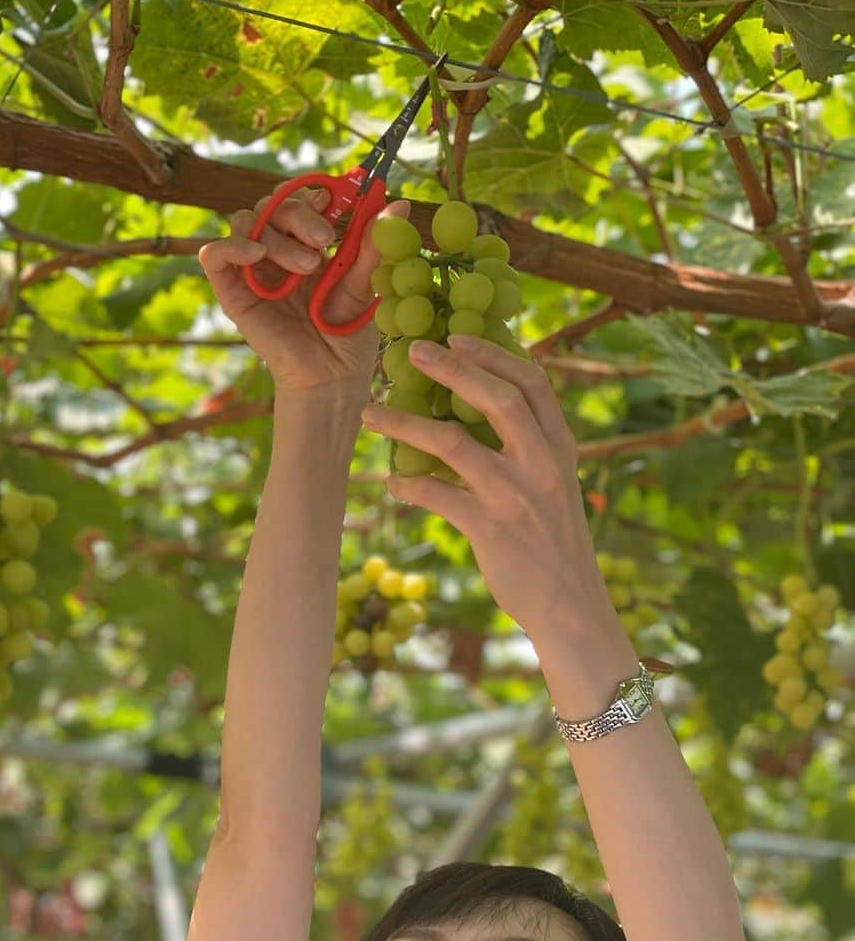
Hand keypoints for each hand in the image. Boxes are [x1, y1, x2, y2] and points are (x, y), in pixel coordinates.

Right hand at [197, 188, 412, 401]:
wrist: (330, 377)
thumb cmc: (347, 336)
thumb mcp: (364, 285)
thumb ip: (373, 245)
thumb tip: (401, 204)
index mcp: (307, 244)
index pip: (298, 199)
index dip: (311, 195)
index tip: (332, 205)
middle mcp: (277, 251)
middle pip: (272, 204)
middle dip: (299, 215)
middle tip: (325, 240)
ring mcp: (252, 270)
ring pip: (247, 222)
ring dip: (277, 236)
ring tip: (307, 267)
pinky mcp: (232, 293)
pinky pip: (214, 255)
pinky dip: (232, 246)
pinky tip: (258, 255)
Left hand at [359, 333, 612, 640]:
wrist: (569, 604)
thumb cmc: (552, 541)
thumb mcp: (554, 484)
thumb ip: (529, 447)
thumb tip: (483, 407)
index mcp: (559, 448)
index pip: (532, 384)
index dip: (494, 354)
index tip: (459, 336)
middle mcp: (541, 465)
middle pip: (496, 399)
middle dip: (452, 369)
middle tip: (412, 351)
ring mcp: (515, 497)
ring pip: (453, 443)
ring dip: (405, 424)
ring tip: (372, 414)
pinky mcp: (490, 530)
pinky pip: (437, 496)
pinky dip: (409, 485)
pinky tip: (393, 484)